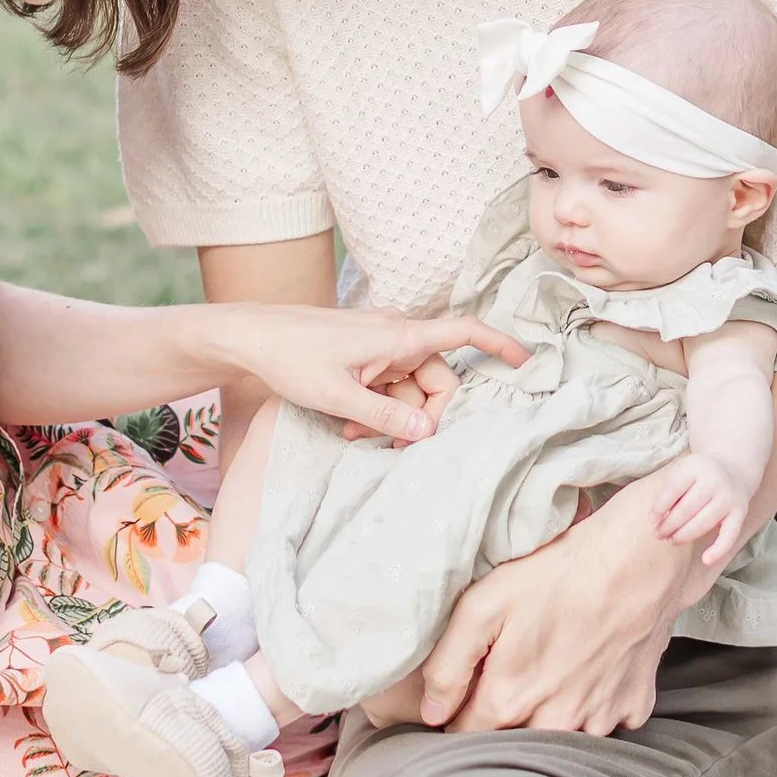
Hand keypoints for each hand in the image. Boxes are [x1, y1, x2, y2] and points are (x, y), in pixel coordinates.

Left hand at [189, 302, 523, 446]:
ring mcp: (381, 346)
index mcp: (397, 336)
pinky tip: (347, 423)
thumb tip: (429, 433)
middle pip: (437, 379)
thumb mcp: (337, 397)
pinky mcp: (366, 356)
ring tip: (352, 433)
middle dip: (421, 416)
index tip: (527, 362)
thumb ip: (384, 417)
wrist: (249, 336)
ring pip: (411, 389)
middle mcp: (396, 336)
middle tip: (387, 444)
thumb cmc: (290, 357)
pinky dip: (376, 408)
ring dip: (392, 416)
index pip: (462, 332)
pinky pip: (389, 386)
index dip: (499, 345)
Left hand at [416, 475, 706, 735]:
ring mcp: (600, 719)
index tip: (464, 692)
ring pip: (561, 737)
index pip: (466, 735)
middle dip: (504, 719)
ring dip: (550, 716)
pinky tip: (591, 668)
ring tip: (554, 666)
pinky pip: (605, 722)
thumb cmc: (556, 574)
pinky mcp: (634, 706)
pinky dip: (595, 705)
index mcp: (511, 701)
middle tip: (512, 671)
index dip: (458, 714)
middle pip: (514, 740)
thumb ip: (449, 664)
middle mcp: (556, 723)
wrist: (637, 559)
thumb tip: (432, 712)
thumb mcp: (484, 605)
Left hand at [654, 455, 757, 575]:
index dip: (660, 507)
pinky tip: (705, 560)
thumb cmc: (698, 474)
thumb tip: (656, 520)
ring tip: (671, 540)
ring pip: (703, 523)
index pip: (673, 489)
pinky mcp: (740, 513)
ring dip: (684, 535)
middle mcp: (714, 480)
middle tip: (658, 534)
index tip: (651, 520)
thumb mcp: (683, 471)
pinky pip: (729, 535)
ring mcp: (728, 497)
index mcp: (695, 467)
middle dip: (669, 525)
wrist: (733, 467)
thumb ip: (670, 491)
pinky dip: (718, 549)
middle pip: (687, 508)